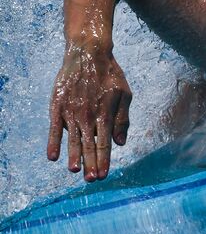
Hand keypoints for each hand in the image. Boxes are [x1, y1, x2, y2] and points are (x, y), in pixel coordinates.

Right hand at [47, 45, 131, 181]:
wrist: (88, 53)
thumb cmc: (110, 74)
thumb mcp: (124, 94)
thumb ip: (122, 119)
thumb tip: (121, 143)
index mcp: (105, 114)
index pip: (104, 143)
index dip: (104, 160)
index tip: (104, 175)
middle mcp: (88, 115)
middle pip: (88, 145)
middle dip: (91, 164)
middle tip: (92, 180)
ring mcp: (71, 111)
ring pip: (72, 140)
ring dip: (73, 157)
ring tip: (75, 171)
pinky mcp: (58, 105)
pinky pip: (55, 128)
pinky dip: (54, 142)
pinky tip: (53, 157)